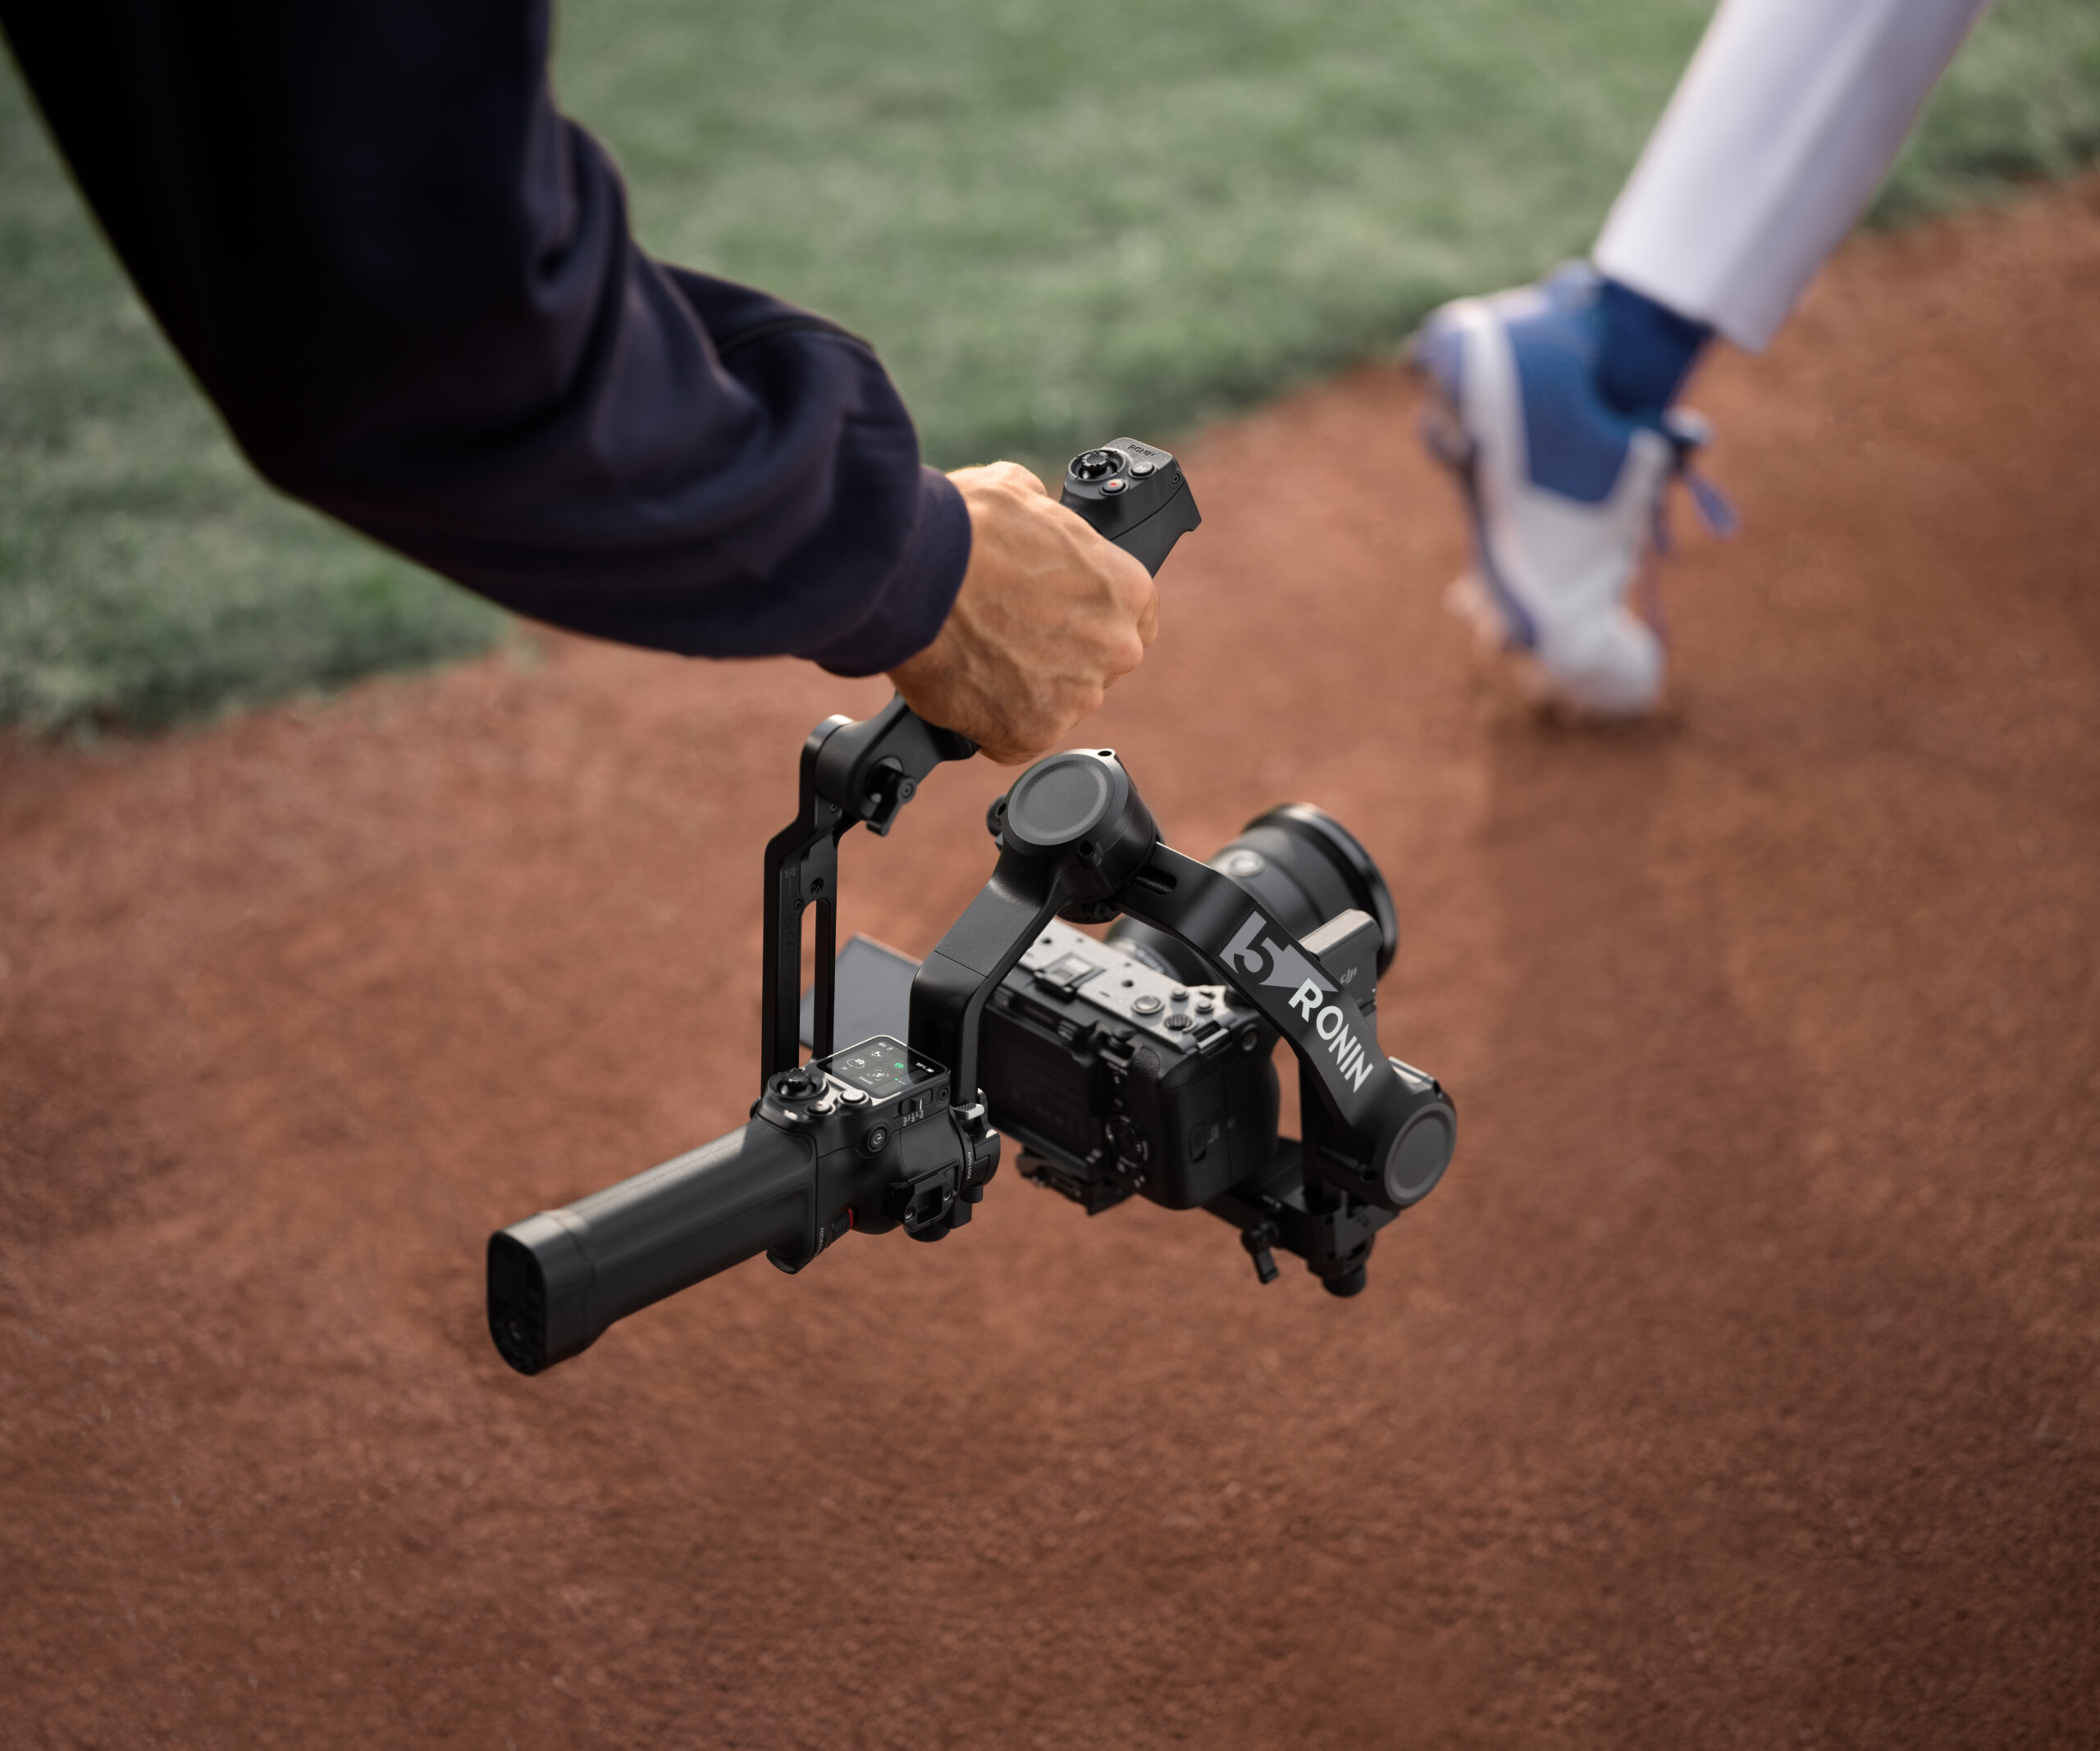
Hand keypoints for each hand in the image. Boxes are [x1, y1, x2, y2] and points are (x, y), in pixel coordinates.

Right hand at [890, 462, 1158, 764]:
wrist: (913, 573)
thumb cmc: (964, 529)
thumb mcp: (1020, 492)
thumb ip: (1046, 518)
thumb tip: (1036, 513)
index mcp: (1127, 588)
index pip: (1131, 618)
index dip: (1091, 618)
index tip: (1060, 619)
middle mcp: (1115, 648)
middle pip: (1093, 666)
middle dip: (1055, 656)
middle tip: (1005, 635)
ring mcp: (1076, 697)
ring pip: (1053, 704)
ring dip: (1020, 690)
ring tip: (975, 655)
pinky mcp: (1031, 734)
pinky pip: (1013, 738)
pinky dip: (988, 723)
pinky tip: (963, 686)